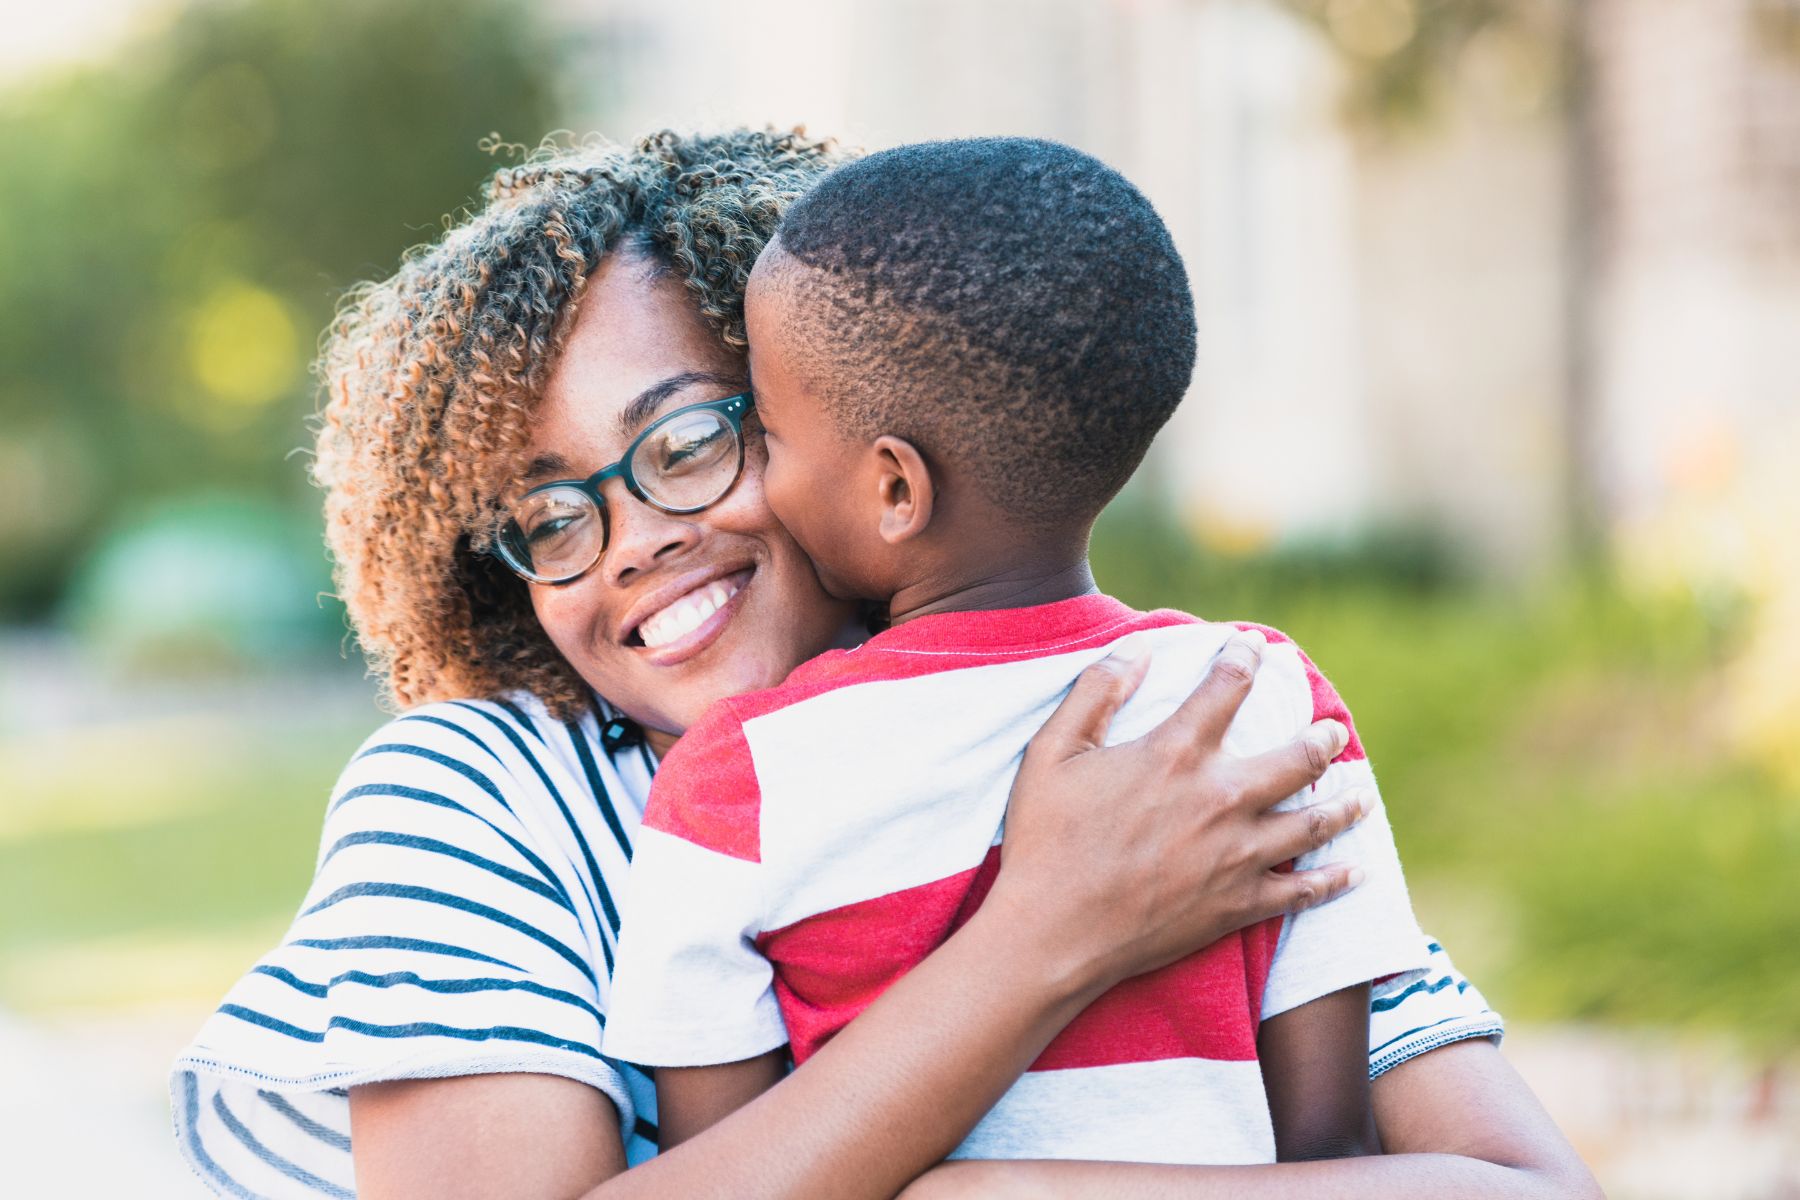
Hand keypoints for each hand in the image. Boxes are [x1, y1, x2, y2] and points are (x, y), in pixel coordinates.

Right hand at [989, 629, 1369, 992]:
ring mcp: (1235, 856)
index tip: (1253, 647)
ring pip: (1312, 824)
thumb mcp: (1051, 752)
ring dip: (1343, 805)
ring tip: (1361, 795)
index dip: (1243, 660)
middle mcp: (1219, 799)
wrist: (1052, 933)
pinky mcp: (1236, 906)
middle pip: (1294, 758)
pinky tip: (1354, 871)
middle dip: (1321, 739)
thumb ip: (1096, 692)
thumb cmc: (1045, 840)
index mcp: (1175, 754)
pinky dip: (1333, 880)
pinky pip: (1301, 891)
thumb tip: (1137, 648)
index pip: (1226, 689)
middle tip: (1334, 729)